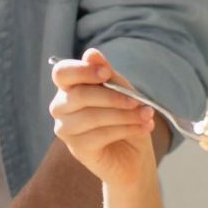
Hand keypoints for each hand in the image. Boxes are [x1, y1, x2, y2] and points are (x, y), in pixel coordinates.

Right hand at [49, 46, 157, 188]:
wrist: (134, 154)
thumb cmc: (125, 116)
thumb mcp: (122, 90)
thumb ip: (107, 73)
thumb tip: (91, 53)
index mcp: (69, 87)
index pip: (62, 73)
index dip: (82, 71)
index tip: (106, 73)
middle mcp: (61, 107)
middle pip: (79, 95)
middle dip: (113, 97)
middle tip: (138, 101)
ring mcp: (66, 130)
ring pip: (92, 116)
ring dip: (124, 115)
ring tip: (146, 116)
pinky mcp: (77, 149)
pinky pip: (100, 135)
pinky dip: (125, 129)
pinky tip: (142, 128)